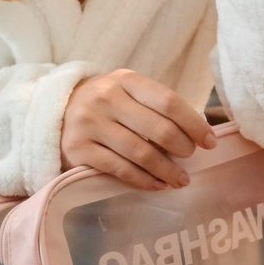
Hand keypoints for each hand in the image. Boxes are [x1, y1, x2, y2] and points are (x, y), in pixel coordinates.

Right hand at [59, 69, 215, 189]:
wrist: (54, 111)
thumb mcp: (127, 92)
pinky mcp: (79, 149)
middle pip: (158, 128)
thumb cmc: (106, 104)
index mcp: (126, 79)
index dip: (194, 124)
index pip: (168, 102)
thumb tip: (198, 132)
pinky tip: (157, 185)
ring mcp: (90, 124)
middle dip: (183, 148)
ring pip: (141, 153)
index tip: (210, 141)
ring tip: (181, 179)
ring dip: (166, 170)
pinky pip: (120, 169)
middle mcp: (106, 98)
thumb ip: (156, 106)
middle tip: (191, 158)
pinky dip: (143, 180)